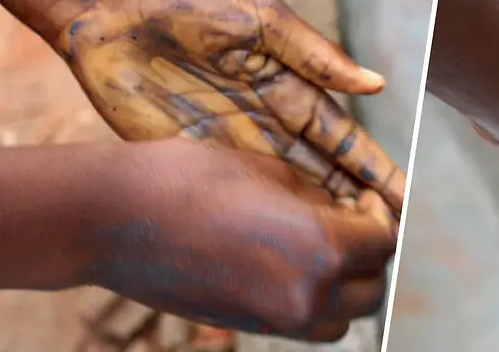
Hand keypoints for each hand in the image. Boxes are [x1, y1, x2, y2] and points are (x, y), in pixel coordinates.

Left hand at [53, 0, 404, 215]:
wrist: (106, 6)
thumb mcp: (262, 17)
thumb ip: (315, 55)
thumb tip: (376, 85)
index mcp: (289, 83)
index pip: (343, 135)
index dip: (373, 167)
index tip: (404, 198)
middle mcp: (266, 119)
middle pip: (322, 173)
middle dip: (356, 205)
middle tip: (389, 242)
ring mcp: (229, 142)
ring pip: (284, 192)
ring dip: (316, 221)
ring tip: (348, 254)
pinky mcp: (189, 157)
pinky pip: (234, 194)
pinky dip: (262, 222)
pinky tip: (286, 246)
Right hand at [89, 139, 396, 340]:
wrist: (114, 219)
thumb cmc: (190, 179)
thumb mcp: (272, 170)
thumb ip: (320, 198)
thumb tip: (345, 208)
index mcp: (322, 248)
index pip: (383, 242)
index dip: (380, 216)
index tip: (366, 200)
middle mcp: (308, 294)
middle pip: (371, 288)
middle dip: (368, 254)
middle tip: (350, 220)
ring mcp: (277, 319)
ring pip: (342, 317)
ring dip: (344, 286)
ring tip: (322, 248)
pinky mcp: (248, 328)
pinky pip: (305, 324)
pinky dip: (312, 301)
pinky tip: (290, 265)